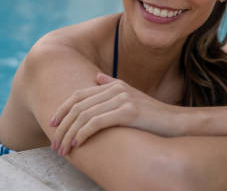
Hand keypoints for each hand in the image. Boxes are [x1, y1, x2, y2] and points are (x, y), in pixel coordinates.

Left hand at [49, 73, 179, 155]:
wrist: (175, 122)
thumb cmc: (152, 115)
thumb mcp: (131, 96)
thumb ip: (113, 86)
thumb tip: (96, 77)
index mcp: (114, 85)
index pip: (79, 95)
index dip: (62, 109)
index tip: (51, 124)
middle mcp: (116, 89)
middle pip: (78, 106)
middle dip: (63, 126)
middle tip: (55, 144)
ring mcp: (122, 99)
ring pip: (84, 116)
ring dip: (70, 135)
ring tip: (64, 149)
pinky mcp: (128, 112)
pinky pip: (96, 122)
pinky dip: (83, 134)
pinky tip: (78, 144)